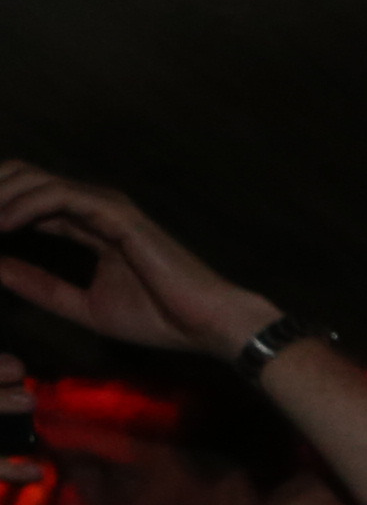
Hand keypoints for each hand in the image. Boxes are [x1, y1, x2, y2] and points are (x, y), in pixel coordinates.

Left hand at [0, 167, 276, 359]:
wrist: (207, 325)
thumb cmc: (160, 319)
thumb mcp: (83, 307)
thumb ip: (39, 286)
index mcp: (88, 225)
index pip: (28, 202)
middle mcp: (93, 206)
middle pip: (22, 178)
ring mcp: (105, 205)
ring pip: (33, 179)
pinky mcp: (115, 212)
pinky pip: (56, 196)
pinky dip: (23, 206)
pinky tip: (2, 224)